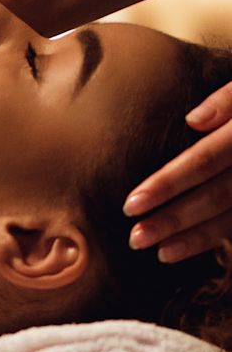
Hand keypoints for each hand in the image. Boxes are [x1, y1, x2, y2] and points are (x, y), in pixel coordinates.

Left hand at [123, 81, 231, 262]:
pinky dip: (208, 241)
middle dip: (175, 218)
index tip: (131, 204)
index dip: (168, 184)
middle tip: (135, 238)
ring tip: (155, 250)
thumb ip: (227, 100)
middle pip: (216, 196)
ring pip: (229, 216)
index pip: (204, 161)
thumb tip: (193, 120)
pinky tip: (175, 251)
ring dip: (192, 237)